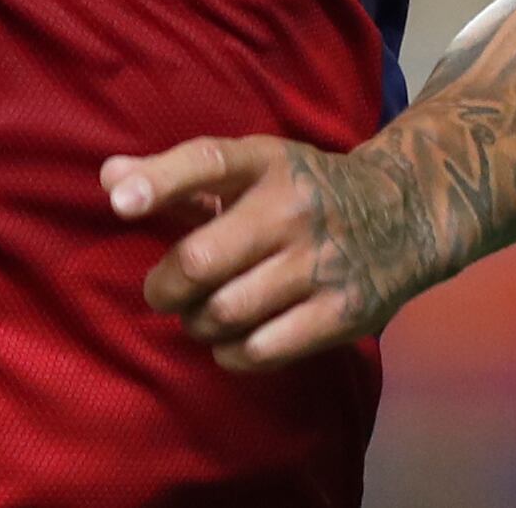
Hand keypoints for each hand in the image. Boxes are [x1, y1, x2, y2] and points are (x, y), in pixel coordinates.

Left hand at [102, 135, 449, 372]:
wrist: (406, 212)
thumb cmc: (303, 191)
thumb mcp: (252, 168)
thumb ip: (177, 176)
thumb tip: (108, 178)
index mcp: (268, 162)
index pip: (209, 162)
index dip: (160, 181)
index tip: (120, 203)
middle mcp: (294, 208)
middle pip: (202, 258)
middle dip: (166, 286)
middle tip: (165, 291)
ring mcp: (320, 263)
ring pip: (224, 311)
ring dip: (197, 322)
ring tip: (202, 314)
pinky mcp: (342, 313)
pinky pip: (261, 350)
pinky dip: (232, 352)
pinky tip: (233, 339)